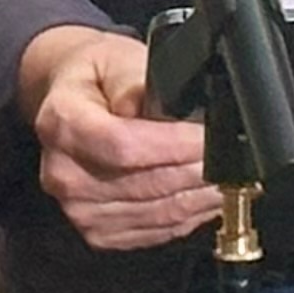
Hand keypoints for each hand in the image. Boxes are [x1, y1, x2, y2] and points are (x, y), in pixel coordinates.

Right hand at [16, 25, 215, 253]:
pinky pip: (156, 231)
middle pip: (146, 185)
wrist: (70, 104)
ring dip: (200, 197)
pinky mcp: (99, 233)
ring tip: (227, 177)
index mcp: (63, 124)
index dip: (174, 146)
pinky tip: (205, 197)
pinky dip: (188, 217)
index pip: (124, 146)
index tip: (208, 137)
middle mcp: (64, 173)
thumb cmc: (99, 79)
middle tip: (230, 156)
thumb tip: (160, 107)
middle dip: (198, 170)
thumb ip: (136, 81)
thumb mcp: (116, 59)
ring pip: (158, 213)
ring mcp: (80, 210)